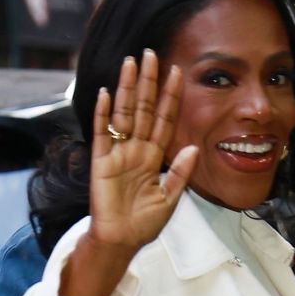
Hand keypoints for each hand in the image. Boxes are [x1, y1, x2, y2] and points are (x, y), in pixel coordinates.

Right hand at [90, 51, 197, 255]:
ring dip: (126, 88)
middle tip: (151, 54)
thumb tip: (194, 149)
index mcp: (153, 156)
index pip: (163, 120)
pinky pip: (102, 133)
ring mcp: (118, 153)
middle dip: (148, 82)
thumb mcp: (170, 199)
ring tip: (130, 63)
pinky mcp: (101, 161)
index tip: (178, 72)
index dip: (171, 97)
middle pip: (143, 108)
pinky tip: (106, 94)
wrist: (121, 241)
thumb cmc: (144, 223)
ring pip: (123, 114)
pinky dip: (103, 114)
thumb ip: (180, 173)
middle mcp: (136, 149)